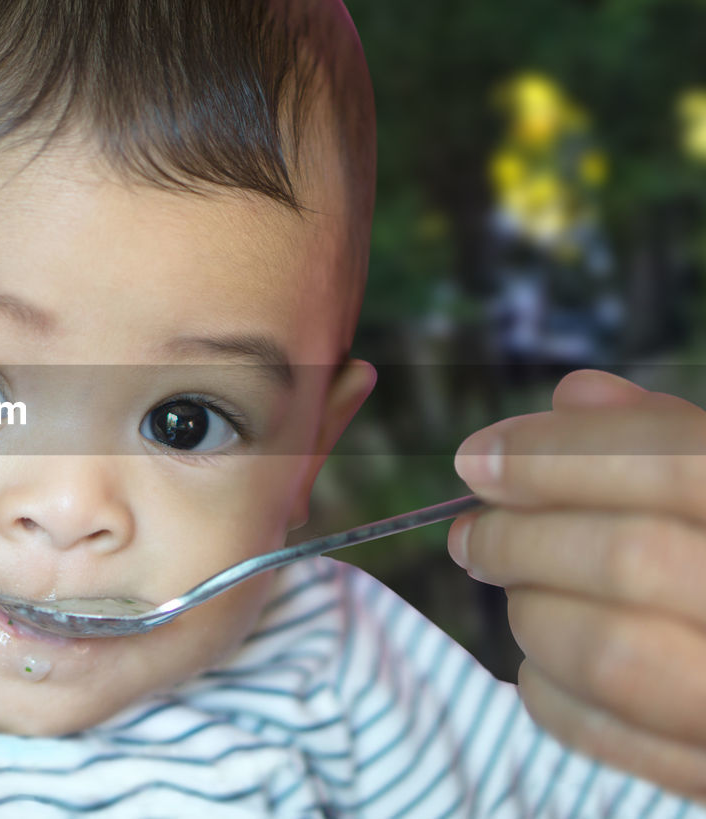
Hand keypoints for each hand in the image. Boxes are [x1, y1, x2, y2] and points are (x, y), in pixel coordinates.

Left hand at [447, 369, 705, 800]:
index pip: (676, 462)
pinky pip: (610, 735)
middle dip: (522, 537)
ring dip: (532, 610)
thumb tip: (575, 399)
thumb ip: (671, 436)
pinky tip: (538, 658)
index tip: (477, 457)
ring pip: (612, 653)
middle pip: (631, 557)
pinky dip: (548, 689)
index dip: (559, 455)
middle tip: (471, 533)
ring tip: (515, 590)